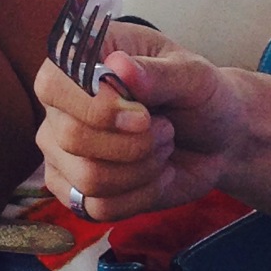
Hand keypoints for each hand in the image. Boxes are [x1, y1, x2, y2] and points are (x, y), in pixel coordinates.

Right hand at [34, 26, 245, 217]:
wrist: (217, 138)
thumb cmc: (198, 94)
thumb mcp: (192, 75)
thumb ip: (158, 72)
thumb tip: (119, 66)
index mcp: (79, 62)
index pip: (53, 84)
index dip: (95, 106)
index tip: (143, 115)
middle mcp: (60, 107)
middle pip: (71, 137)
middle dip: (134, 144)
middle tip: (166, 130)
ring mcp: (62, 151)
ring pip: (87, 178)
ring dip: (142, 169)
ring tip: (164, 148)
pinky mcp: (76, 190)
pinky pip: (98, 208)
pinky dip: (141, 196)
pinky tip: (157, 176)